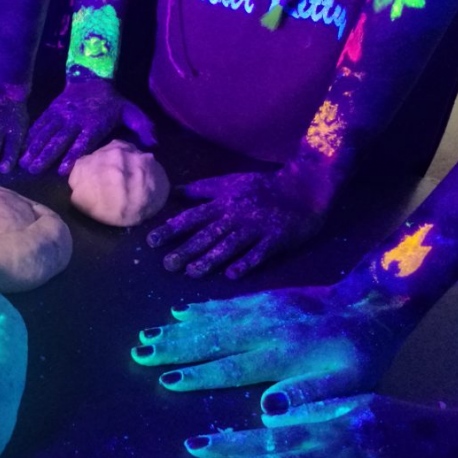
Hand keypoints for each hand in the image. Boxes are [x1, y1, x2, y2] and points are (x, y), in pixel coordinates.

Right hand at [19, 79, 155, 176]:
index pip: (81, 142)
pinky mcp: (51, 111)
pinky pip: (39, 125)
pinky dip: (30, 137)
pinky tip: (22, 149)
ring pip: (45, 134)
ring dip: (34, 149)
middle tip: (34, 171)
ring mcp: (61, 115)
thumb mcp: (131, 111)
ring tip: (24, 164)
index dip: (71, 156)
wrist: (91, 77)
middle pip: (58, 141)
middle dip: (45, 156)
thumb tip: (154, 144)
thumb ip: (143, 127)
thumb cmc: (112, 102)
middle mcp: (75, 120)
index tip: (62, 170)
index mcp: (93, 124)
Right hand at [131, 283, 407, 410]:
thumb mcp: (349, 383)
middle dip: (173, 348)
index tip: (167, 380)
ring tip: (148, 334)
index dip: (199, 374)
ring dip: (178, 328)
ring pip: (213, 319)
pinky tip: (181, 312)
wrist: (375, 302)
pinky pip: (227, 303)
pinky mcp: (266, 296)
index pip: (233, 367)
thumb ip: (311, 395)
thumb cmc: (361, 354)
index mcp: (283, 355)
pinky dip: (202, 307)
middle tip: (139, 352)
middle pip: (211, 340)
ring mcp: (263, 309)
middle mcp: (266, 329)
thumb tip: (270, 408)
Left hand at [147, 169, 325, 278]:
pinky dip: (246, 263)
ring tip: (192, 273)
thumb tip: (174, 192)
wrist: (305, 186)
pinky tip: (232, 275)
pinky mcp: (276, 238)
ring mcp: (257, 227)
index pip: (192, 217)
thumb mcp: (231, 182)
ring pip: (230, 245)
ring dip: (210, 259)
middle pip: (208, 234)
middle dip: (186, 249)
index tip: (151, 241)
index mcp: (224, 202)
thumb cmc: (263, 187)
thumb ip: (203, 189)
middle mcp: (237, 215)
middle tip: (167, 265)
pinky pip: (260, 253)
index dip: (171, 229)